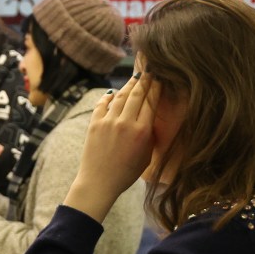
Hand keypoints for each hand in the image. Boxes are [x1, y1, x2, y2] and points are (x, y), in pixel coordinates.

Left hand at [64, 74, 156, 222]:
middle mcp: (125, 123)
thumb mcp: (146, 156)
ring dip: (128, 85)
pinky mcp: (94, 124)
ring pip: (120, 96)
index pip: (151, 103)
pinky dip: (108, 97)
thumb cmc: (126, 173)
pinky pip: (102, 104)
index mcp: (142, 132)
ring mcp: (108, 122)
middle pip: (137, 95)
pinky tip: (113, 92)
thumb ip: (148, 135)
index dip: (156, 88)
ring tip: (135, 77)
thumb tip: (148, 118)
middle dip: (144, 81)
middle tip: (149, 71)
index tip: (160, 79)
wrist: (99, 182)